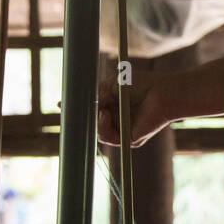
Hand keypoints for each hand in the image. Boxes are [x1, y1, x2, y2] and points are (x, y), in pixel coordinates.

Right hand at [57, 70, 176, 147]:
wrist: (162, 91)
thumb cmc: (142, 83)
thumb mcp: (113, 84)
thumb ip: (97, 94)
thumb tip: (86, 105)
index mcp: (114, 106)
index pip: (92, 111)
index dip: (78, 111)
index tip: (61, 105)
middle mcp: (117, 119)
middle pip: (93, 124)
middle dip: (81, 119)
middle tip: (69, 111)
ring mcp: (123, 131)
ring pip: (98, 132)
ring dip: (97, 120)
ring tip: (103, 109)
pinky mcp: (129, 140)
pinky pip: (109, 138)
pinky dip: (104, 127)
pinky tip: (106, 115)